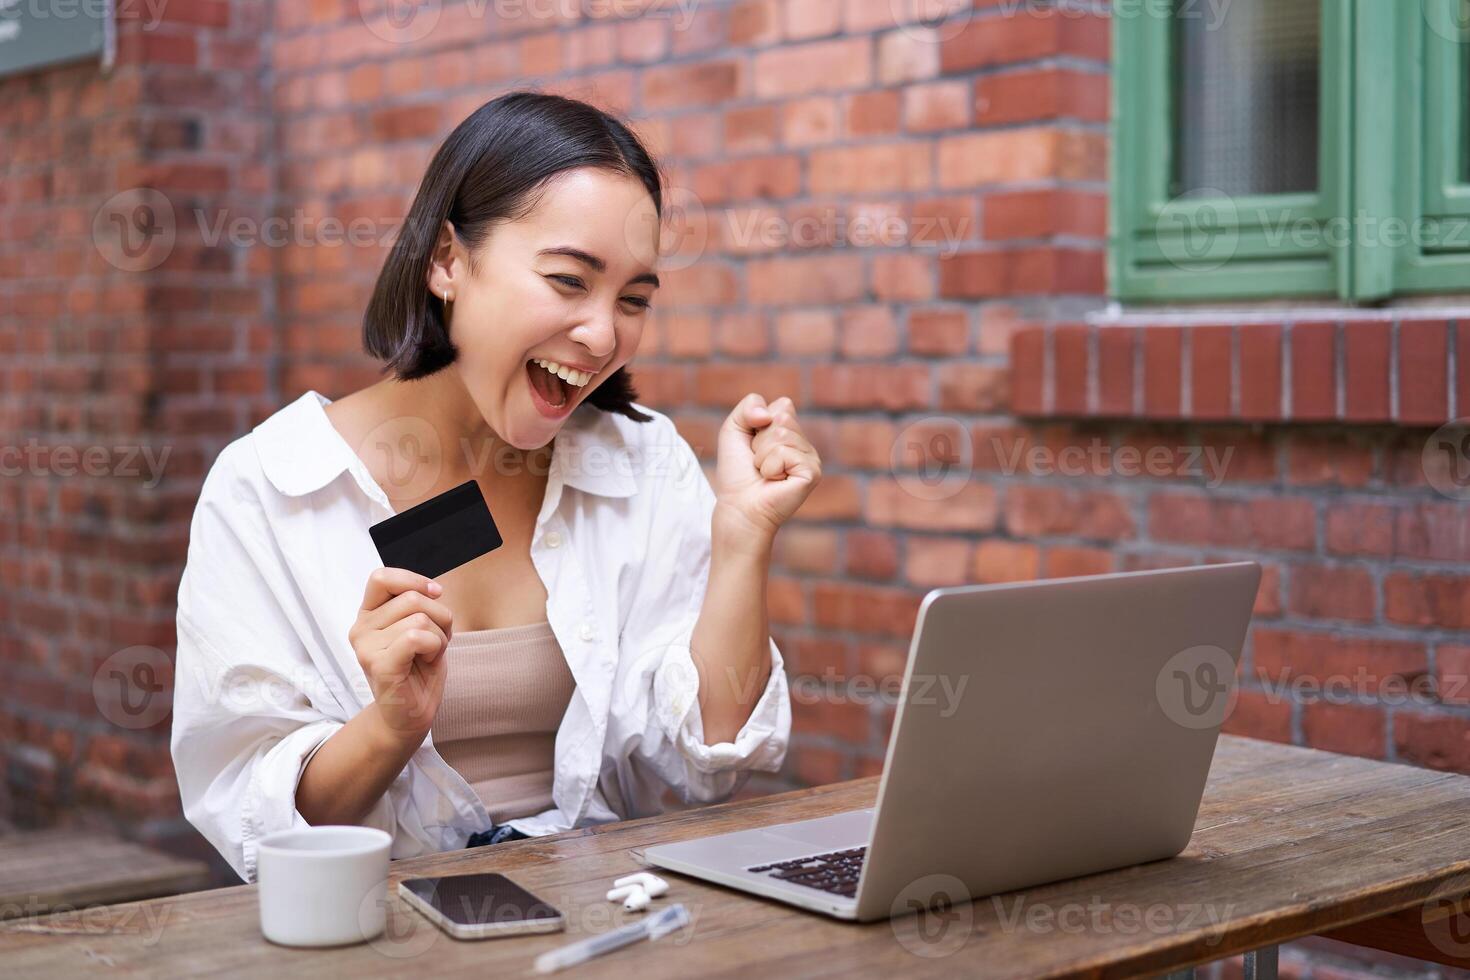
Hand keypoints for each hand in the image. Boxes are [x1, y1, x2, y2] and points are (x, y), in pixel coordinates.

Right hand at [348, 567, 454, 744]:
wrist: (411, 714)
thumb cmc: (418, 669)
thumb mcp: (420, 626)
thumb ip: (417, 604)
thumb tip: (432, 590)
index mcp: (368, 615)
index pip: (382, 578)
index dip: (412, 580)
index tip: (435, 593)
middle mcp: (360, 628)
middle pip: (412, 598)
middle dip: (439, 616)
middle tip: (434, 641)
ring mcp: (366, 648)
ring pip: (420, 618)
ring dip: (439, 636)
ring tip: (428, 654)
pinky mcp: (378, 665)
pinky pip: (416, 637)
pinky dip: (434, 647)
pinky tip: (426, 661)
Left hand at [713, 393, 821, 541]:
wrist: (739, 506)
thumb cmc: (737, 472)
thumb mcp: (733, 428)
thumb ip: (749, 406)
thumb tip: (769, 414)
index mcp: (790, 431)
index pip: (782, 405)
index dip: (758, 422)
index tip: (753, 445)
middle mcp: (804, 442)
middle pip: (782, 416)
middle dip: (760, 439)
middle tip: (758, 462)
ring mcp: (811, 457)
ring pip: (782, 434)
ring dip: (762, 455)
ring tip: (765, 472)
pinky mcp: (812, 472)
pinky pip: (785, 453)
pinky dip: (771, 467)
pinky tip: (775, 480)